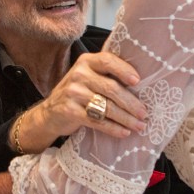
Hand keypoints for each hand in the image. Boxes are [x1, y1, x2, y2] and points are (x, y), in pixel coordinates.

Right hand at [27, 51, 146, 145]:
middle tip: (144, 113)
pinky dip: (113, 128)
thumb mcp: (88, 77)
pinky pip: (97, 121)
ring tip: (139, 126)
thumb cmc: (77, 93)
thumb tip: (142, 84)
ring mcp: (73, 93)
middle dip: (131, 103)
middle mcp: (78, 74)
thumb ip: (107, 75)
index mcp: (86, 62)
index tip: (138, 82)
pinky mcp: (70, 111)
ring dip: (126, 119)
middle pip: (111, 88)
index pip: (108, 61)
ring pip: (106, 107)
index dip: (124, 70)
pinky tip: (124, 132)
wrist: (49, 113)